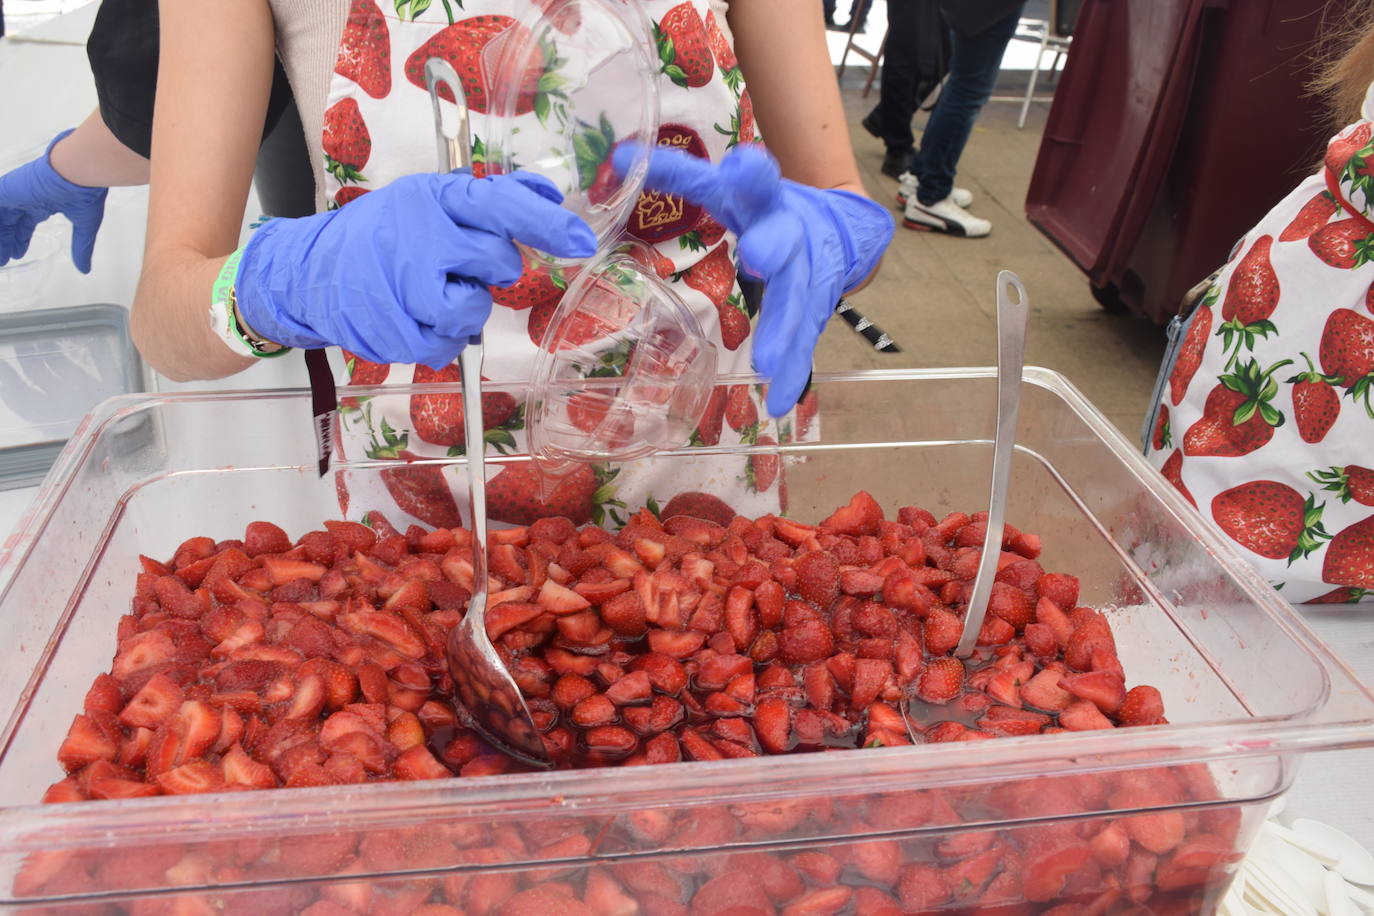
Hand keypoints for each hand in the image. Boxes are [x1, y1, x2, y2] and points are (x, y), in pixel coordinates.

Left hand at [0, 130, 107, 273]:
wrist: (77, 171)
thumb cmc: (84, 194)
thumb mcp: (85, 227)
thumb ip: (81, 248)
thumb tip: (85, 269)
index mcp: (44, 202)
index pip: (25, 222)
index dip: (20, 238)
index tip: (16, 254)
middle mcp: (26, 198)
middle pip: (9, 222)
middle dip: (6, 241)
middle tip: (3, 259)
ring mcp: (15, 194)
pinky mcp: (6, 191)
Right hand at [234, 170, 596, 367]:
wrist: (309, 271)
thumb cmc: (383, 234)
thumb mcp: (432, 200)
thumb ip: (493, 198)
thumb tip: (550, 192)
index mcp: (432, 198)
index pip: (498, 203)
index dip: (544, 222)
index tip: (580, 241)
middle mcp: (419, 237)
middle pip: (496, 262)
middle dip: (489, 271)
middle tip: (456, 266)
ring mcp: (403, 286)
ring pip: (473, 310)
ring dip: (465, 309)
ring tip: (434, 294)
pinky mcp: (393, 331)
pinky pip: (447, 347)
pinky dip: (442, 338)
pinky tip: (417, 317)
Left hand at [617, 144, 892, 415]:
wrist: (840, 228)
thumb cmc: (765, 208)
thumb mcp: (729, 186)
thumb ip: (680, 173)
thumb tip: (618, 156)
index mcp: (765, 199)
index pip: (756, 180)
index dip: (749, 174)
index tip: (742, 166)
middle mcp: (791, 234)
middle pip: (784, 240)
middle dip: (773, 248)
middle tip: (758, 258)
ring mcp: (808, 275)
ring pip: (796, 301)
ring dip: (782, 330)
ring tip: (767, 362)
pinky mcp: (814, 310)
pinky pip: (803, 343)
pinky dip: (791, 372)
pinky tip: (779, 401)